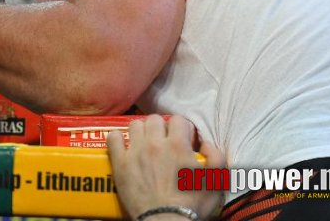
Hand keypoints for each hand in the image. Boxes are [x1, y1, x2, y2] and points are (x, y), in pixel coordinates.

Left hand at [107, 115, 224, 220]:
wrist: (166, 220)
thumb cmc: (191, 203)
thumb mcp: (215, 180)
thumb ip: (216, 156)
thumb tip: (205, 144)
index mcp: (177, 144)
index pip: (178, 120)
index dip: (182, 129)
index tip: (183, 140)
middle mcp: (154, 143)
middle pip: (154, 120)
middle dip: (161, 128)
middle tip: (164, 141)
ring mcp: (135, 151)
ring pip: (135, 125)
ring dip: (141, 131)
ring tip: (145, 143)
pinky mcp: (120, 163)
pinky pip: (113, 138)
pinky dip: (117, 138)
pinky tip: (124, 146)